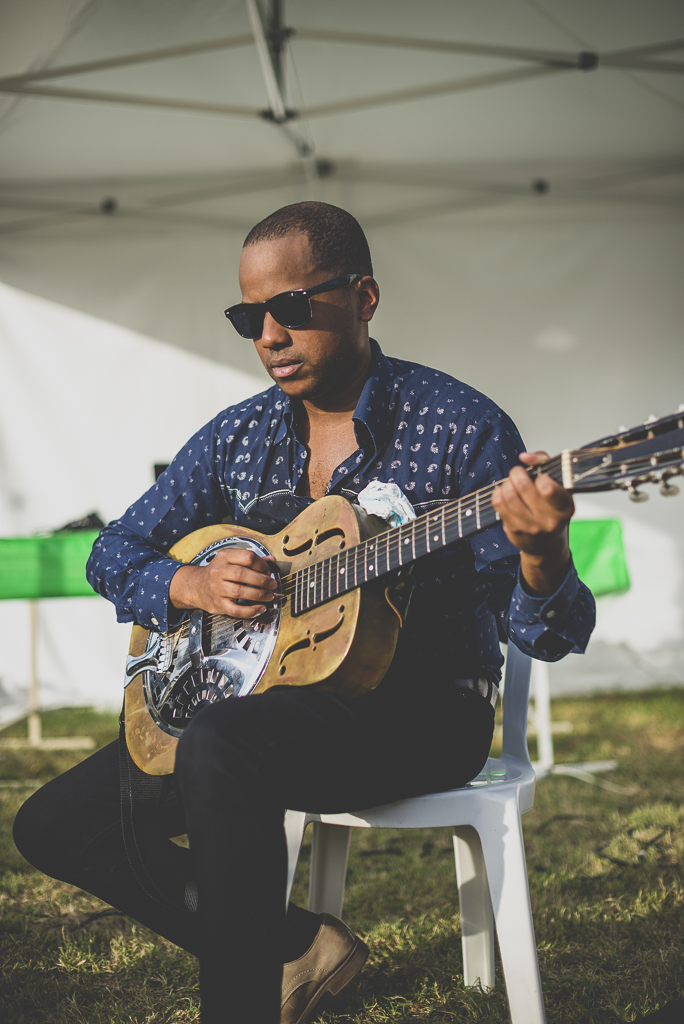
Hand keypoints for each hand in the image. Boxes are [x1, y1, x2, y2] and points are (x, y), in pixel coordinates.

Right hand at [169, 548, 277, 618]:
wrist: (196, 586)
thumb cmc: (218, 573)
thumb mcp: (231, 560)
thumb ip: (250, 560)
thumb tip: (271, 562)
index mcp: (224, 557)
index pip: (247, 557)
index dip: (262, 565)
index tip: (268, 571)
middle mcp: (218, 571)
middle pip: (243, 574)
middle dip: (262, 580)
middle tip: (272, 585)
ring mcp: (216, 589)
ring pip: (240, 592)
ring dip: (259, 595)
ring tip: (269, 596)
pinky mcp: (218, 604)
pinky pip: (236, 610)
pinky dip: (250, 611)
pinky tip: (260, 608)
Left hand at [491, 451, 573, 595]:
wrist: (547, 544)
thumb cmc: (552, 506)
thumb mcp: (558, 484)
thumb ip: (544, 462)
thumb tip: (524, 457)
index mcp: (565, 507)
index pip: (548, 489)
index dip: (540, 477)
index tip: (540, 477)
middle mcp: (549, 520)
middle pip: (523, 487)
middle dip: (517, 474)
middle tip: (518, 473)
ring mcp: (530, 527)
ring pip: (508, 494)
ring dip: (506, 483)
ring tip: (511, 483)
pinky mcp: (514, 530)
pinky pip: (498, 504)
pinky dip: (498, 493)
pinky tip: (504, 492)